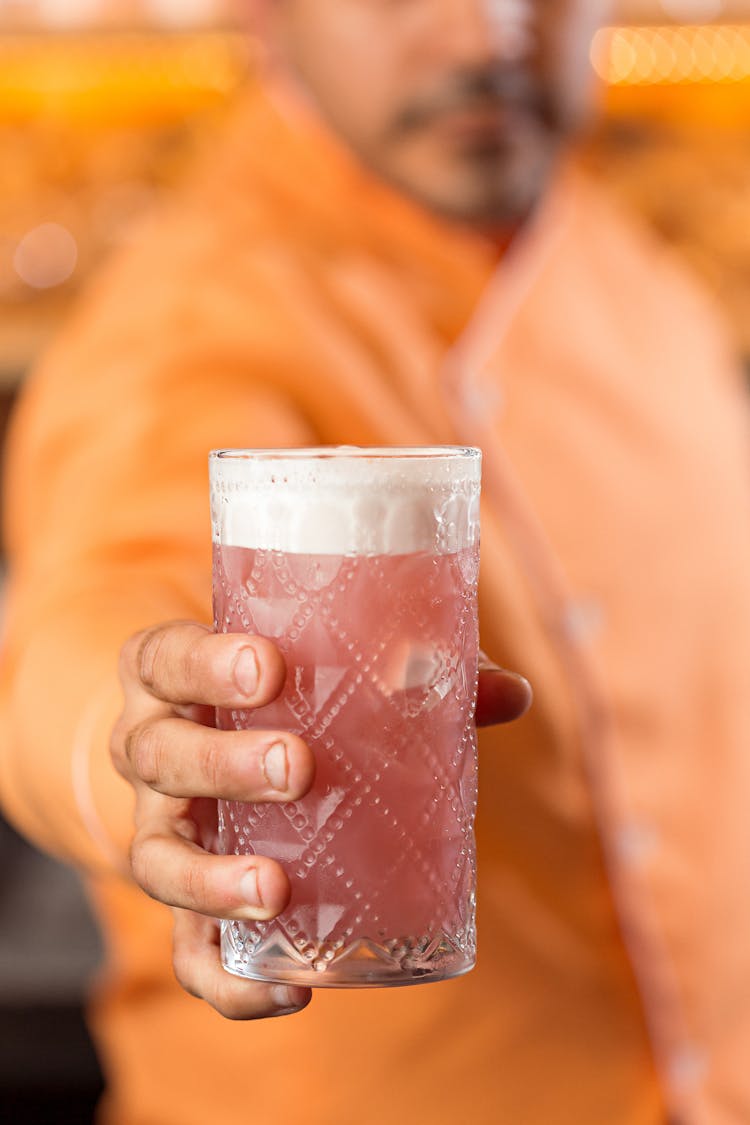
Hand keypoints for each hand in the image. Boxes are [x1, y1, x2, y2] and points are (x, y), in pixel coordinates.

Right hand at [111, 621, 530, 1021]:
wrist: (218, 750)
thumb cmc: (284, 697)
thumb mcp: (325, 671)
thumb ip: (417, 674)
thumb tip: (515, 694)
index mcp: (174, 676)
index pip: (166, 658)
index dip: (204, 664)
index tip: (269, 667)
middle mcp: (151, 748)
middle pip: (157, 755)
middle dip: (222, 764)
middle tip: (297, 767)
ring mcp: (159, 829)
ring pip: (154, 857)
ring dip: (207, 879)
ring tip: (275, 889)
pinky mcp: (182, 903)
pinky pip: (185, 953)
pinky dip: (227, 983)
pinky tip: (294, 994)